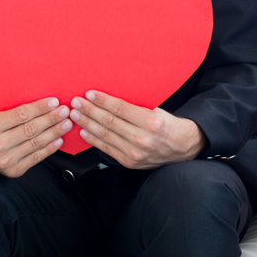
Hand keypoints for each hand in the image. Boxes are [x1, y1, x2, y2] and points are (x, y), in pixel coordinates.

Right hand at [0, 98, 71, 176]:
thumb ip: (14, 111)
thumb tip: (44, 103)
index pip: (21, 115)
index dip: (40, 108)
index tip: (55, 101)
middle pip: (30, 129)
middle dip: (51, 119)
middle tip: (65, 111)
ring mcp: (5, 160)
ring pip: (36, 143)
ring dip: (54, 133)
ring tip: (66, 124)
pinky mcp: (13, 171)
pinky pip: (36, 158)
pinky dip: (50, 148)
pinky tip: (59, 140)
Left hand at [69, 91, 207, 168]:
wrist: (182, 148)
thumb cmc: (167, 125)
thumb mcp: (157, 110)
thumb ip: (136, 106)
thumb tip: (110, 98)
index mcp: (151, 122)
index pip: (120, 109)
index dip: (102, 101)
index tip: (89, 94)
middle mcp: (142, 138)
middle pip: (109, 122)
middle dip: (89, 110)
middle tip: (76, 102)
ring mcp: (134, 152)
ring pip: (105, 135)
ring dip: (87, 123)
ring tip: (75, 114)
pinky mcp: (129, 162)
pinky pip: (106, 149)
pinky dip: (93, 139)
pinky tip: (84, 130)